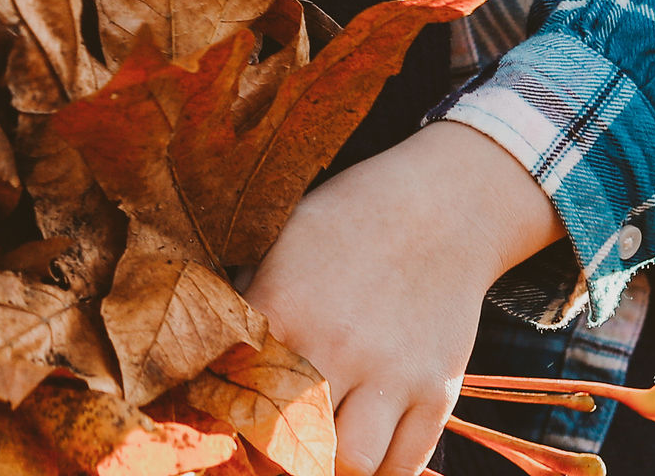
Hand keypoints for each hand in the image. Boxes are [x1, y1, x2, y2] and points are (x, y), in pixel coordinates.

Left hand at [246, 120, 569, 475]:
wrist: (443, 206)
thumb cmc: (351, 220)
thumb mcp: (283, 240)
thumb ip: (250, 300)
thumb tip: (210, 349)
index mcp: (284, 307)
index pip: (232, 391)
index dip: (224, 416)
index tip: (227, 421)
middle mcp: (336, 346)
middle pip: (288, 440)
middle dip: (274, 452)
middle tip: (274, 444)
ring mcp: (392, 373)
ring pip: (350, 462)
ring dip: (331, 466)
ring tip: (322, 454)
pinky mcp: (437, 391)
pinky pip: (405, 464)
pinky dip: (381, 472)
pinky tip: (363, 455)